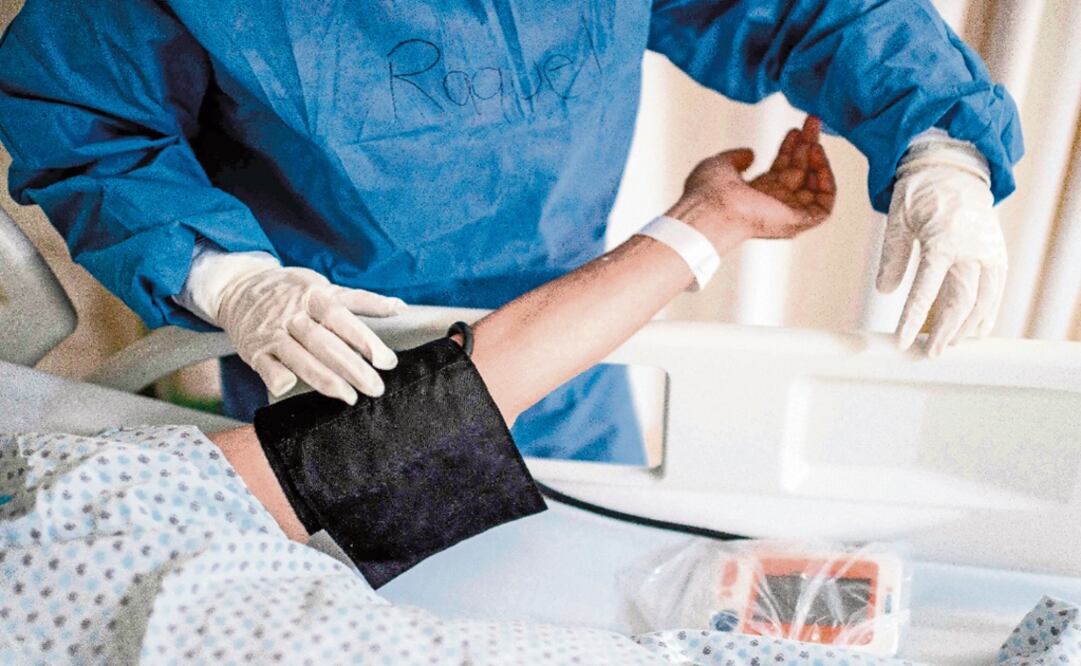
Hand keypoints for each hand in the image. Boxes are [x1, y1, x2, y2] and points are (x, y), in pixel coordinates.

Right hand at [216, 266, 405, 403]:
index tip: (387, 361)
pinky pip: (267, 368)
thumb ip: (360, 300)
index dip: (365, 340)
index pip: (342, 318)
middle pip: (324, 343)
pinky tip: (291, 389)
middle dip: (352, 368)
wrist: (238, 286)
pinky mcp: (254, 351)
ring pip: (299, 359)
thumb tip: (400, 307)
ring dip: (324, 380)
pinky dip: (278, 379)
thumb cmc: (290, 290)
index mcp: (313, 295)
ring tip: (349, 397)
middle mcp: (292, 314)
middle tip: (376, 388)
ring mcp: (272, 333)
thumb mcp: (324, 286)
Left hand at [670, 116, 835, 246]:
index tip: (794, 129)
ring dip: (819, 161)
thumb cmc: (708, 191)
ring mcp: (786, 214)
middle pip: (799, 173)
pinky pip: (824, 206)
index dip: (790, 148)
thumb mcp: (721, 164)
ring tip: (815, 139)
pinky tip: (819, 159)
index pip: (781, 169)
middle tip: (813, 122)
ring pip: (814, 187)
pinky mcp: (797, 222)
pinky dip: (827, 183)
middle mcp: (772, 205)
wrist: (711, 209)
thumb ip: (737, 158)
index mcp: (755, 194)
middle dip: (807, 146)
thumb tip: (751, 153)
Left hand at [877, 161, 1005, 355]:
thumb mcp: (897, 220)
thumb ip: (892, 257)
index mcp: (943, 240)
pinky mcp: (997, 253)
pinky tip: (976, 330)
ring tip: (950, 345)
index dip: (913, 320)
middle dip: (947, 331)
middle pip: (962, 301)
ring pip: (984, 299)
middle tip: (931, 353)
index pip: (926, 290)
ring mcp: (989, 251)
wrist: (954, 169)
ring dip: (967, 327)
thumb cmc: (920, 194)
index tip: (903, 342)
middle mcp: (971, 248)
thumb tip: (885, 290)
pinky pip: (996, 289)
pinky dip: (988, 312)